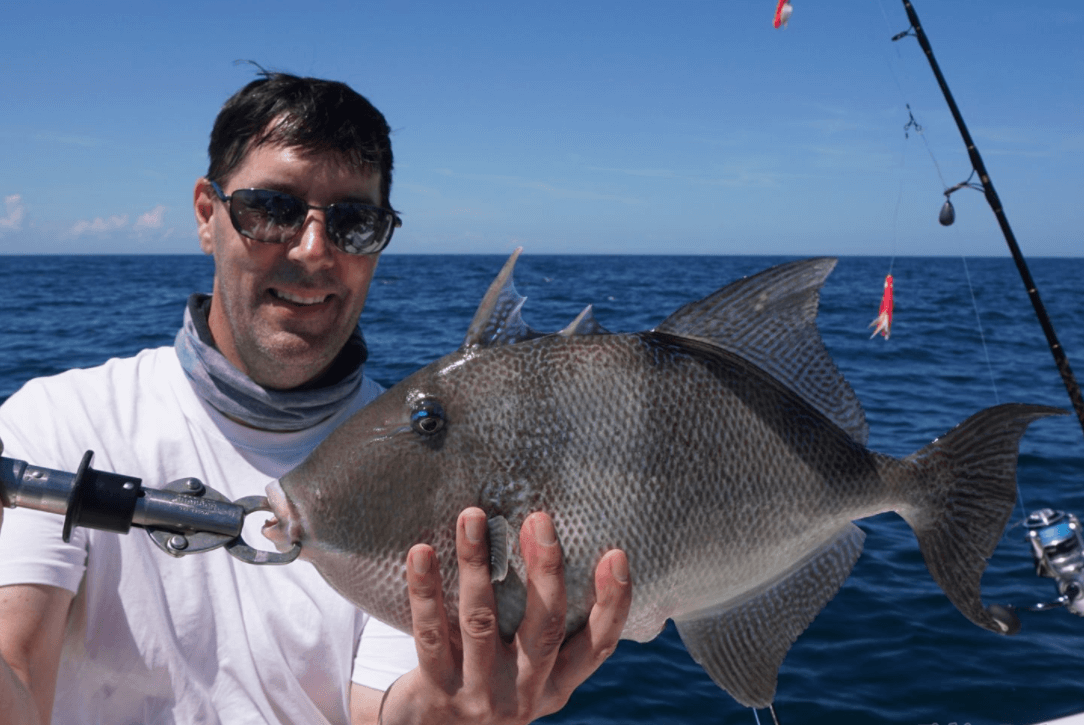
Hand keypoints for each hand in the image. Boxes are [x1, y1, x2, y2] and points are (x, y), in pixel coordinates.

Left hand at [383, 507, 631, 724]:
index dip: (612, 603)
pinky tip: (421, 552)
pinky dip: (425, 590)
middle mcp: (524, 691)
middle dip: (545, 570)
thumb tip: (548, 539)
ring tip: (472, 517)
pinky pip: (431, 633)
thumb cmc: (491, 682)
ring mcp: (479, 693)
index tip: (616, 555)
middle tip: (539, 519)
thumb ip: (543, 623)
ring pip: (480, 621)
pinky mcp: (435, 690)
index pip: (597, 645)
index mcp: (556, 683)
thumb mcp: (528, 669)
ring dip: (476, 565)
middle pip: (544, 628)